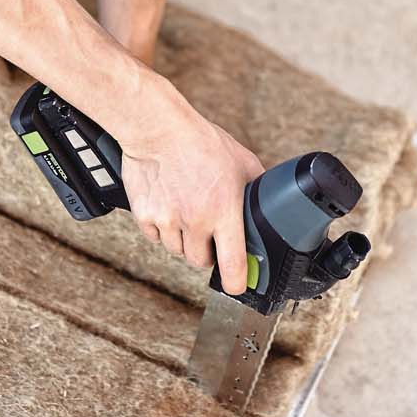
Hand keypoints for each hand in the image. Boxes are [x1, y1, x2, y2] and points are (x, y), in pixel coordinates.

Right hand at [115, 80, 263, 293]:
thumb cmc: (201, 143)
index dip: (236, 282)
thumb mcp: (242, 162)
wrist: (159, 129)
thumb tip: (271, 202)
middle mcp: (196, 221)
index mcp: (224, 212)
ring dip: (184, 240)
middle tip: (209, 233)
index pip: (232, 263)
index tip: (238, 286)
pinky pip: (155, 237)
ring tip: (187, 212)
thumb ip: (256, 188)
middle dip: (207, 252)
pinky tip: (168, 205)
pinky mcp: (145, 216)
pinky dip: (162, 229)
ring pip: (177, 250)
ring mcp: (168, 221)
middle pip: (201, 261)